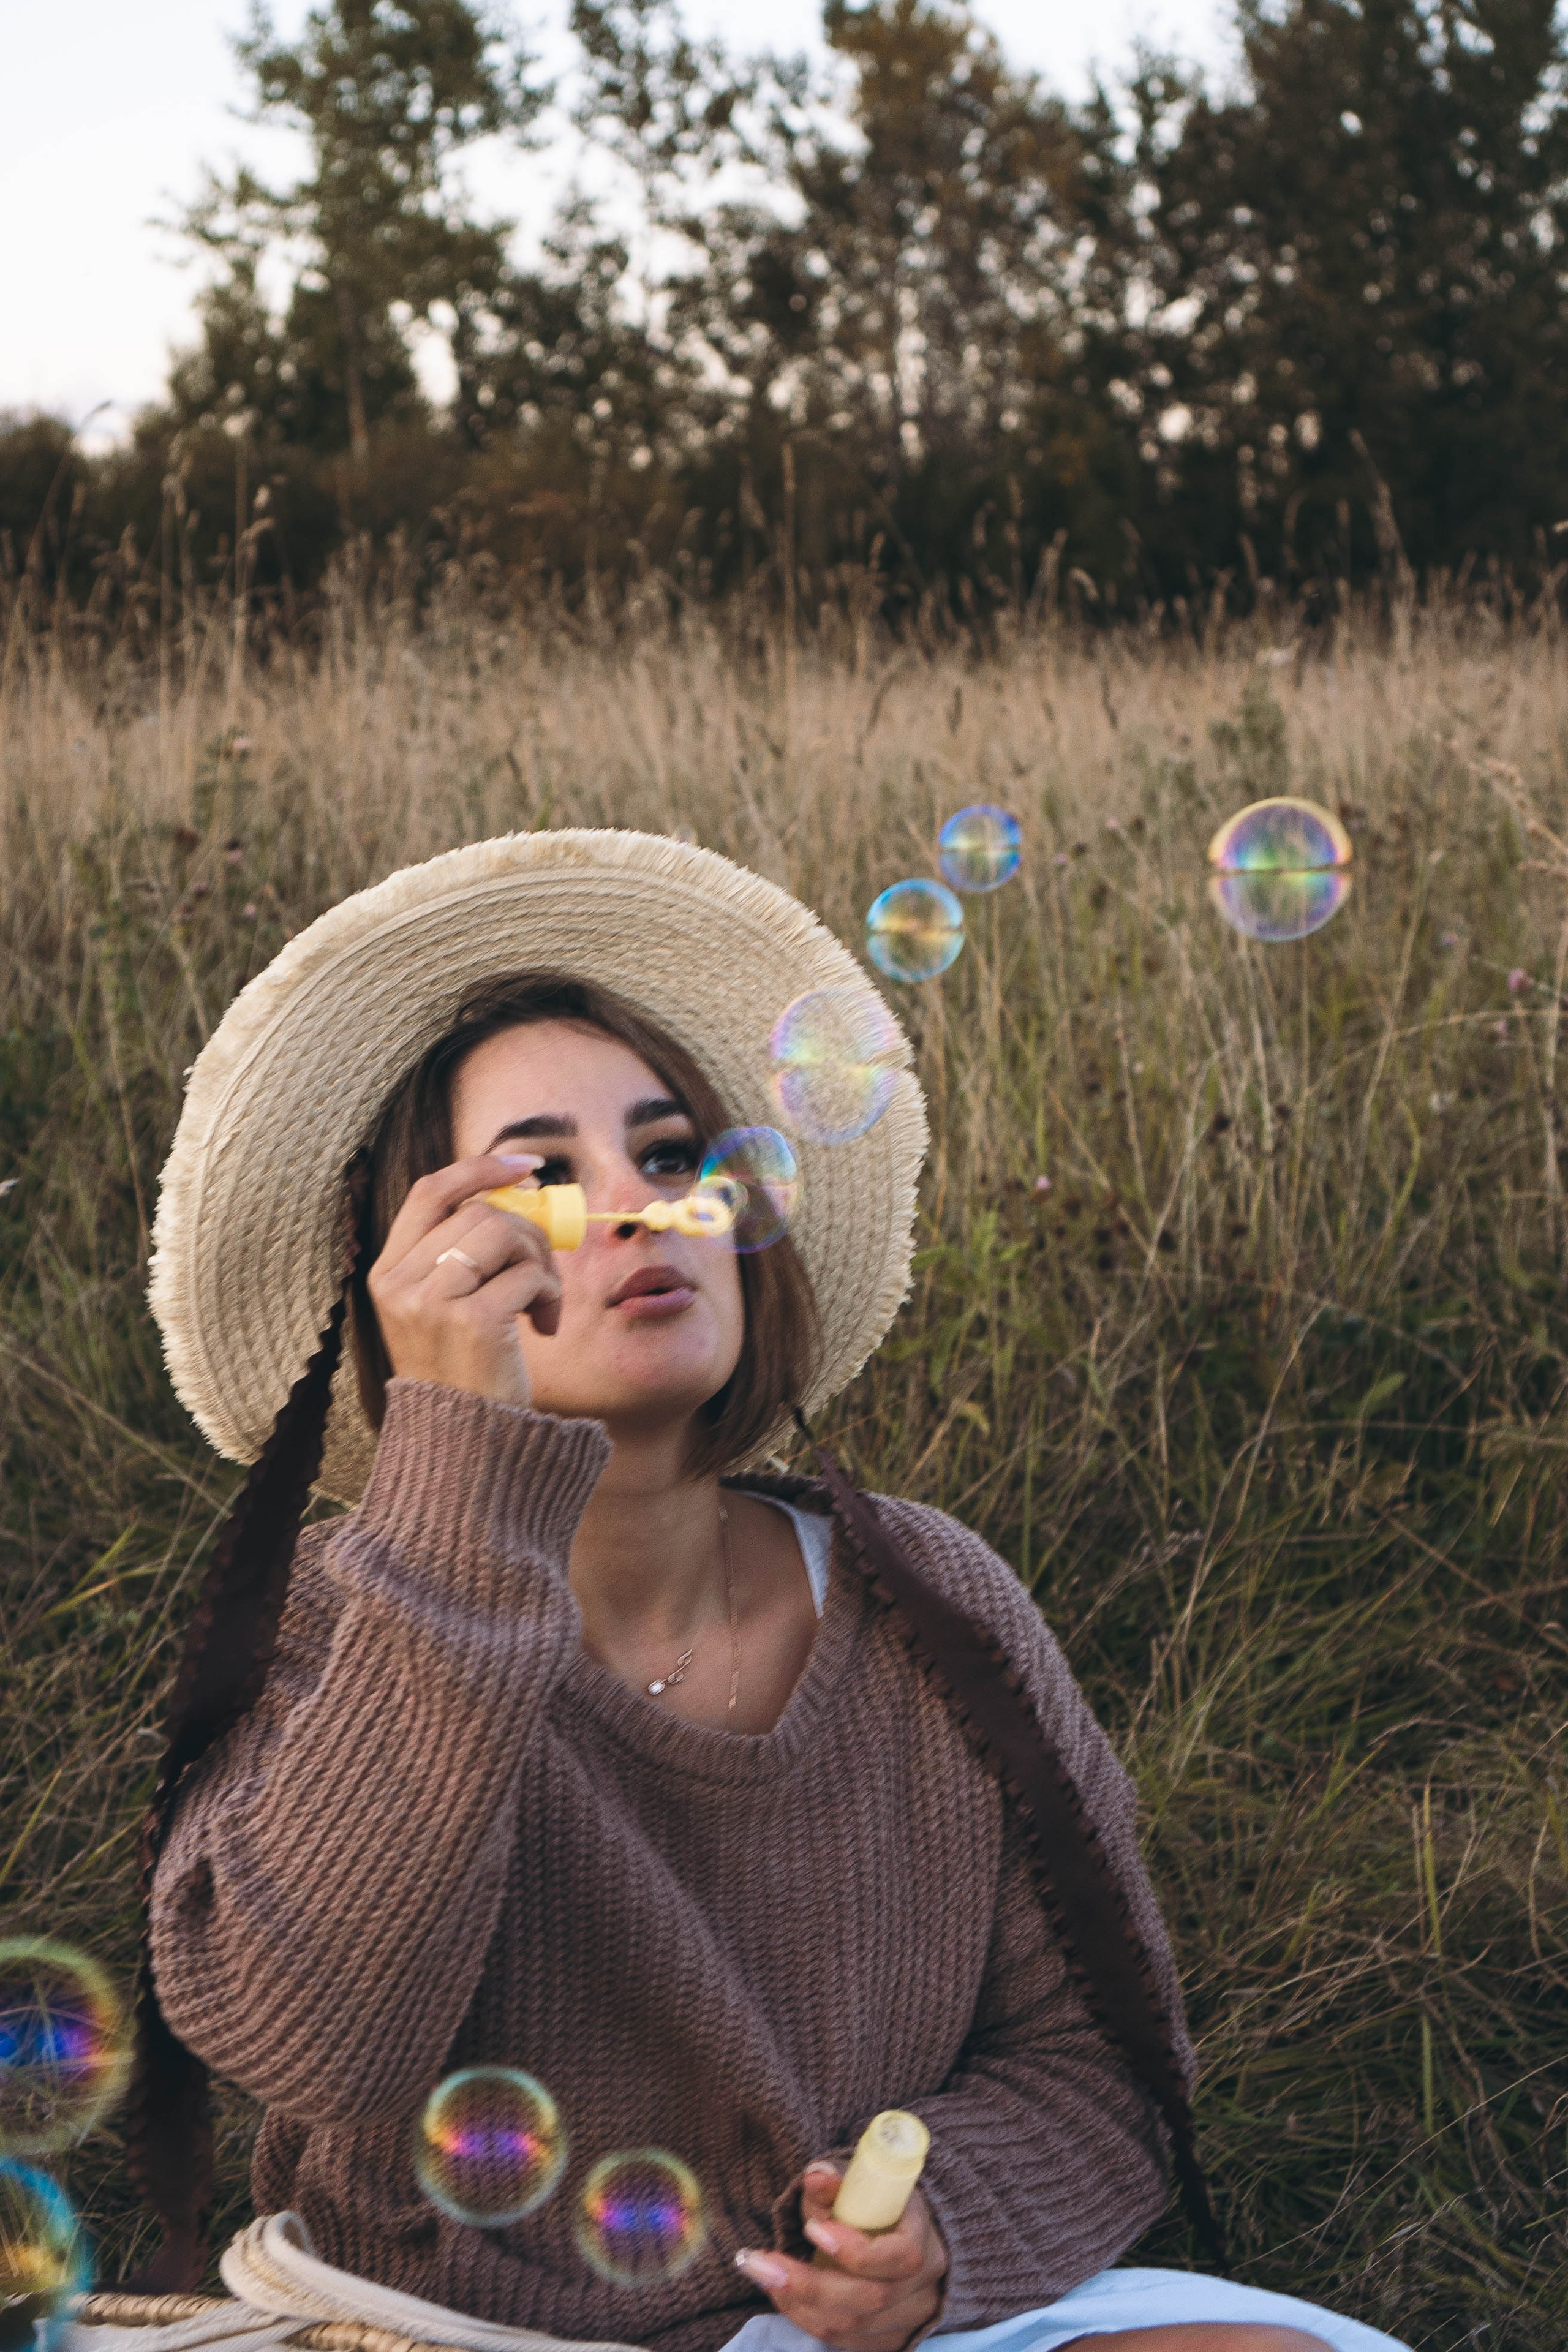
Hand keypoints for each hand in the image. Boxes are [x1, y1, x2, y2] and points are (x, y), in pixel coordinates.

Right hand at [366, 1152, 561, 1409]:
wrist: (463, 1446)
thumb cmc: (465, 1373)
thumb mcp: (443, 1308)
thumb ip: (461, 1253)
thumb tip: (517, 1192)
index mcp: (387, 1272)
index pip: (430, 1192)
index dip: (479, 1168)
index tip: (525, 1164)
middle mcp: (401, 1283)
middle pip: (481, 1211)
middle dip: (528, 1233)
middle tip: (542, 1274)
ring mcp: (432, 1301)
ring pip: (506, 1234)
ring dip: (540, 1264)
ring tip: (542, 1303)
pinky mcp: (472, 1321)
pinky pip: (529, 1275)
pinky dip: (550, 1295)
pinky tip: (544, 1326)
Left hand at [735, 2163, 948, 2351]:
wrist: (895, 2238)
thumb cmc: (877, 2207)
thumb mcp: (859, 2185)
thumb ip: (836, 2183)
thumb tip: (815, 2177)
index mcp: (925, 2242)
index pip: (902, 2257)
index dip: (855, 2250)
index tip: (812, 2229)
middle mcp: (923, 2289)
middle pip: (870, 2299)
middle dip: (809, 2283)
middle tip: (761, 2262)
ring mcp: (907, 2322)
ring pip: (853, 2326)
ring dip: (799, 2303)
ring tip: (762, 2273)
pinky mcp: (887, 2342)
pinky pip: (844, 2341)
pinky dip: (807, 2320)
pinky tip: (781, 2295)